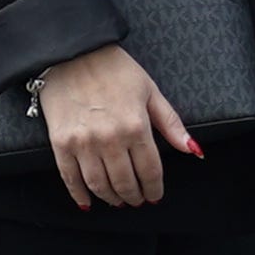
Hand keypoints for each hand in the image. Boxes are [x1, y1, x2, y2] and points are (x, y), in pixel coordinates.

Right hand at [36, 42, 196, 210]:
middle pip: (125, 182)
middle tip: (136, 200)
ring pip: (100, 185)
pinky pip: (70, 178)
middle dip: (134, 196)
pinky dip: (80, 194)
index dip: (154, 188)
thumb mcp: (149, 90)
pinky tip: (87, 203)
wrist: (73, 51)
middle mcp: (110, 139)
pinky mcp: (61, 143)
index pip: (150, 171)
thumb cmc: (114, 68)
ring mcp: (83, 143)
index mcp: (136, 126)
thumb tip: (193, 150)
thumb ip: (171, 123)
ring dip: (111, 198)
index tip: (155, 195)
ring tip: (117, 200)